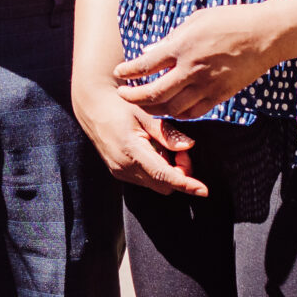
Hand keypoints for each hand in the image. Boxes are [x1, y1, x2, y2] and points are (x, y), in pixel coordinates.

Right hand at [74, 76, 205, 196]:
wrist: (93, 106)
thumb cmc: (120, 105)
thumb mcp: (145, 114)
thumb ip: (166, 133)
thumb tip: (189, 146)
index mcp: (131, 150)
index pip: (164, 175)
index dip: (186, 184)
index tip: (203, 190)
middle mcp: (124, 166)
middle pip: (163, 185)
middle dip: (179, 173)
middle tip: (180, 149)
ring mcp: (119, 172)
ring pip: (155, 183)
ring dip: (168, 171)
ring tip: (163, 145)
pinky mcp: (118, 172)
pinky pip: (145, 179)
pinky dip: (156, 169)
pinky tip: (153, 150)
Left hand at [115, 4, 287, 121]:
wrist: (265, 35)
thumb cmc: (230, 20)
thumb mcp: (196, 20)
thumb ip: (170, 39)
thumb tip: (148, 52)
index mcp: (182, 46)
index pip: (146, 64)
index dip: (128, 71)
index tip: (119, 73)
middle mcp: (191, 69)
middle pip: (154, 93)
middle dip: (134, 97)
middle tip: (124, 96)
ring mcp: (207, 85)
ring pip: (172, 108)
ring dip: (154, 108)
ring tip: (145, 104)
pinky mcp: (220, 95)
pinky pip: (193, 112)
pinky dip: (178, 113)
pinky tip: (171, 108)